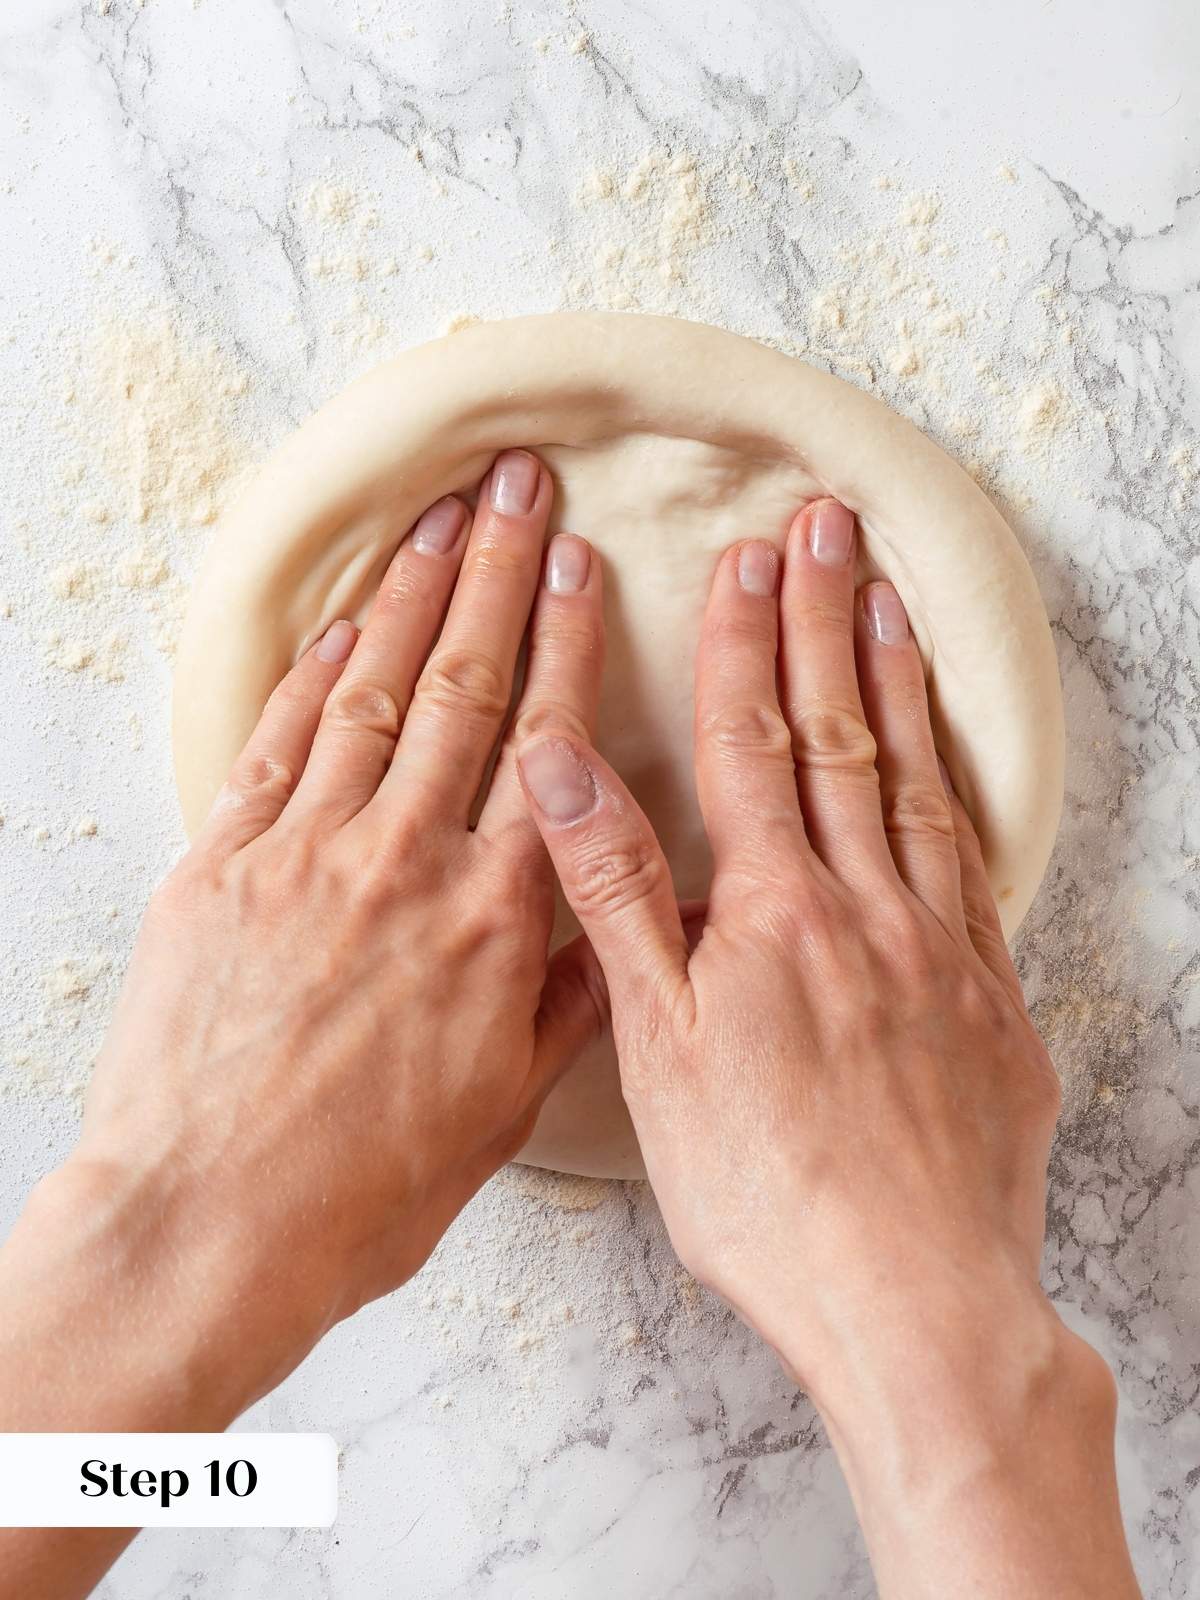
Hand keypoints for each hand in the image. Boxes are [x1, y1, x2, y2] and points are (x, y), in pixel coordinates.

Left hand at [3, 449, 607, 1427]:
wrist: (209, 1223)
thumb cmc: (365, 1187)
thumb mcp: (502, 1109)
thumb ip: (565, 999)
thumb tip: (616, 921)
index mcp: (494, 921)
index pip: (549, 746)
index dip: (568, 642)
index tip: (581, 564)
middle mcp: (407, 862)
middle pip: (464, 687)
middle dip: (496, 574)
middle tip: (518, 485)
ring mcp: (307, 852)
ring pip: (372, 690)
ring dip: (410, 593)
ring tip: (440, 514)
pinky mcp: (221, 863)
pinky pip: (277, 741)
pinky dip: (312, 667)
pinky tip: (341, 615)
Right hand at [518, 502, 1138, 1596]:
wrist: (914, 1294)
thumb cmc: (766, 1188)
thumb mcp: (656, 1047)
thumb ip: (616, 896)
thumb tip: (563, 770)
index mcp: (772, 912)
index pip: (750, 744)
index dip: (746, 644)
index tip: (748, 559)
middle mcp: (863, 906)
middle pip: (837, 737)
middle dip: (826, 622)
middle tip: (829, 525)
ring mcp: (938, 947)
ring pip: (912, 785)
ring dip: (894, 683)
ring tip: (889, 598)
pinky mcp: (990, 999)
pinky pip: (971, 865)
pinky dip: (953, 789)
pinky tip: (944, 757)